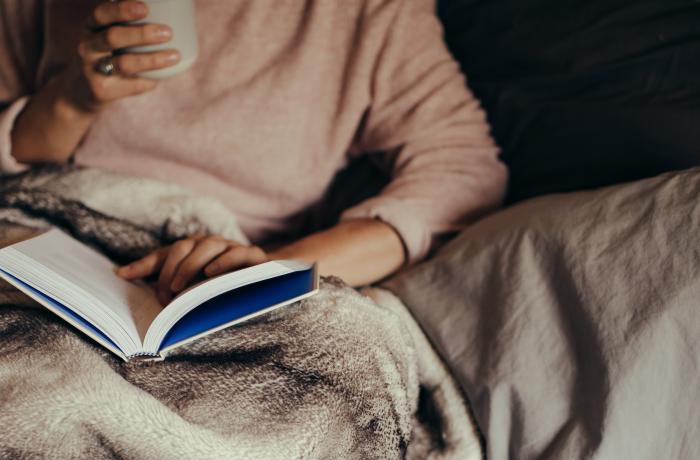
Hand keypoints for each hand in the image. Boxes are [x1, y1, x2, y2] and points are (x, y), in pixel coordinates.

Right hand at [66, 1, 180, 111]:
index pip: (102, 14)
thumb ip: (131, 27)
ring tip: (175, 55)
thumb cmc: (109, 56)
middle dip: (142, 34)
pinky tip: (159, 79)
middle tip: (168, 32)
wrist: (84, 91)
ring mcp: (91, 69)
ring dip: (152, 59)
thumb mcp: (111, 37)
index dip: (122, 10)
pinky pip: (131, 85)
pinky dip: (149, 81)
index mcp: (91, 28)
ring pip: (124, 63)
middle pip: (112, 37)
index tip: (145, 8)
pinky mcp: (100, 91)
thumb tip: (175, 17)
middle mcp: (87, 46)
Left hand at [117, 236, 267, 305]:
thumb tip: (119, 272)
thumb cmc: (222, 283)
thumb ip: (158, 274)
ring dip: (191, 266)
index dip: (147, 265)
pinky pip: (239, 253)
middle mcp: (211, 244)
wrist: (266, 282)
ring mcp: (233, 248)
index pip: (167, 252)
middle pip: (185, 247)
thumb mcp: (189, 282)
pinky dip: (224, 261)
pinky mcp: (254, 257)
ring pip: (210, 246)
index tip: (124, 277)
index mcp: (195, 249)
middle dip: (170, 272)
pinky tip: (211, 273)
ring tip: (177, 287)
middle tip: (163, 296)